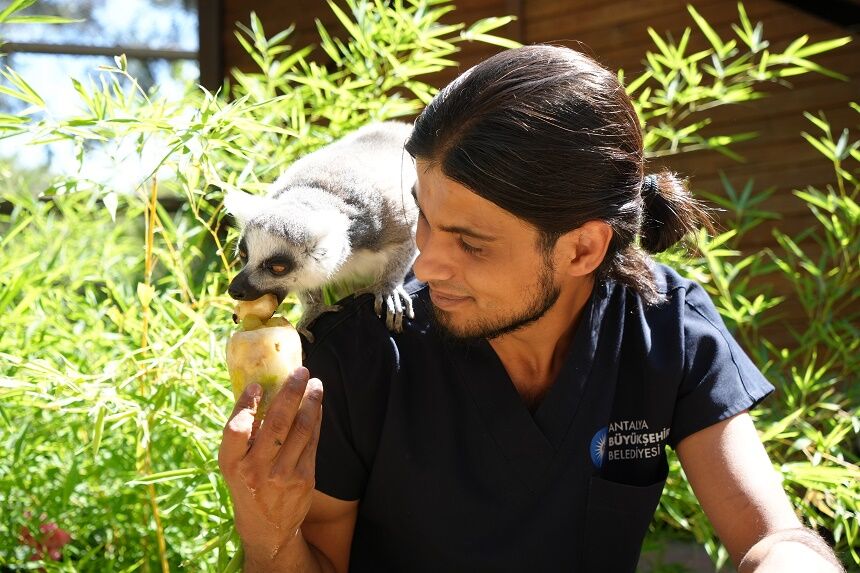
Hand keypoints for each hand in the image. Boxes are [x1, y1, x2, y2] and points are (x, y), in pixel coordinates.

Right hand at [218, 367, 323, 558]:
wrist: (268, 529)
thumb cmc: (247, 485)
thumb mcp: (234, 465)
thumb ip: (243, 435)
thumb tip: (258, 390)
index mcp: (232, 464)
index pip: (236, 430)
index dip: (246, 405)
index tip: (257, 385)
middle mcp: (256, 470)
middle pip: (277, 423)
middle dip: (291, 392)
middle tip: (301, 371)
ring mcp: (283, 475)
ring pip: (301, 428)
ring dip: (311, 401)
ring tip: (315, 383)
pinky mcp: (304, 479)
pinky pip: (312, 440)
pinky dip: (316, 418)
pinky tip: (317, 404)